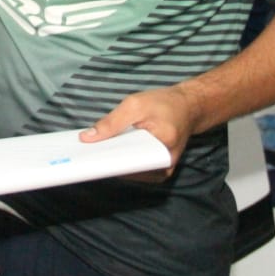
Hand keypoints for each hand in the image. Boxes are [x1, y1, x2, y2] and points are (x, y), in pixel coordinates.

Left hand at [79, 86, 197, 179]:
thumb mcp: (135, 104)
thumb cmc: (164, 103)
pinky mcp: (158, 170)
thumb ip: (111, 122)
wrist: (187, 107)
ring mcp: (162, 170)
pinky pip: (135, 171)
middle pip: (128, 169)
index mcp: (162, 146)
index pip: (128, 160)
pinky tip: (108, 153)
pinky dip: (122, 162)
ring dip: (113, 161)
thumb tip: (87, 138)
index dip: (106, 159)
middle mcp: (164, 164)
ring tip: (94, 152)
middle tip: (86, 154)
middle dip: (107, 160)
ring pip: (130, 172)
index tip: (86, 158)